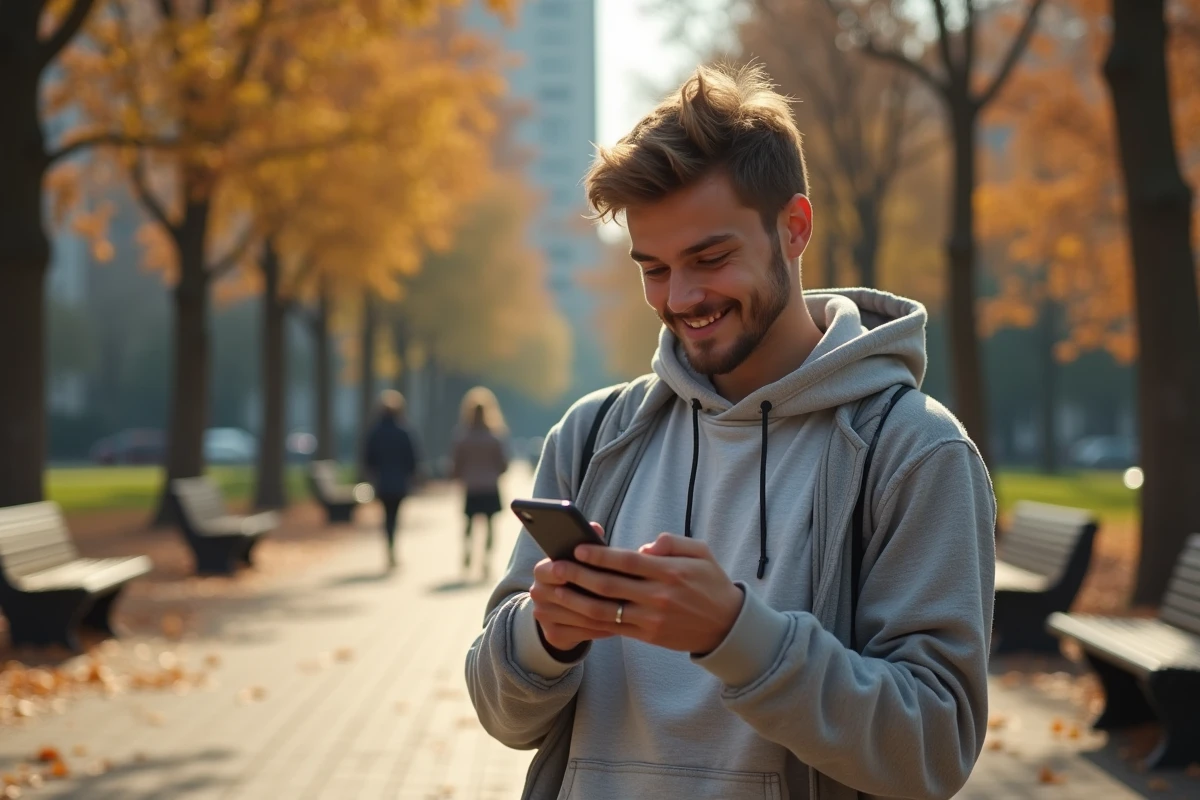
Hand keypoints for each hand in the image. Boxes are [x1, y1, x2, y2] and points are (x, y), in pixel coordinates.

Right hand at [529, 522, 617, 651]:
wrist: (559, 612)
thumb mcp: (581, 559)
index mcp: (542, 570)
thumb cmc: (578, 578)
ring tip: (631, 609)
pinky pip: (583, 632)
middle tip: (627, 593)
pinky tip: (622, 624)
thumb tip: (596, 528)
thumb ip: (590, 542)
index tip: (597, 572)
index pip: (554, 568)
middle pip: (570, 595)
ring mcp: (543, 615)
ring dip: (607, 613)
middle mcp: (538, 592)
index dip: (575, 571)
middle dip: (598, 594)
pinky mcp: (553, 634)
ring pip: (581, 615)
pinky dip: (604, 628)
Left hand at [550, 533, 744, 654]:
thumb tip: (645, 547)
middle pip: (609, 586)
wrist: (727, 626)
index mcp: (670, 572)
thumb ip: (673, 542)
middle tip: (554, 567)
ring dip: (576, 601)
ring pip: (606, 611)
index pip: (627, 562)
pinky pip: (614, 628)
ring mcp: (651, 619)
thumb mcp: (701, 552)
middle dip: (578, 576)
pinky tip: (574, 612)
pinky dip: (590, 621)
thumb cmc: (711, 583)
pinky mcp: (648, 636)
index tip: (578, 549)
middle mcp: (658, 596)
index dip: (600, 556)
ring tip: (556, 591)